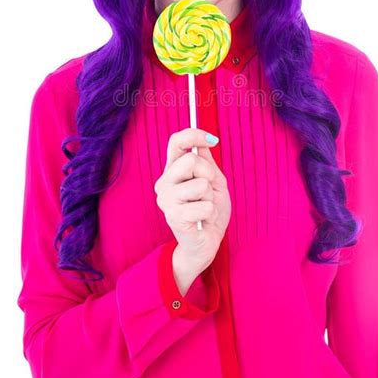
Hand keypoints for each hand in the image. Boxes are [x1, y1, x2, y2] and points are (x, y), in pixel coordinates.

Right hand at [154, 127, 230, 269]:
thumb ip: (206, 162)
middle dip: (209, 175)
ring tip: (204, 208)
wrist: (207, 242)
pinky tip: (202, 221)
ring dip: (210, 198)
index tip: (212, 139)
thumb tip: (204, 140)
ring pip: (200, 185)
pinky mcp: (173, 217)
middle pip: (191, 161)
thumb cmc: (210, 210)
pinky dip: (210, 213)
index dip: (193, 135)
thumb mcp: (213, 181)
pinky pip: (205, 206)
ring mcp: (166, 200)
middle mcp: (164, 182)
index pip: (176, 142)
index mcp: (173, 170)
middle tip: (208, 191)